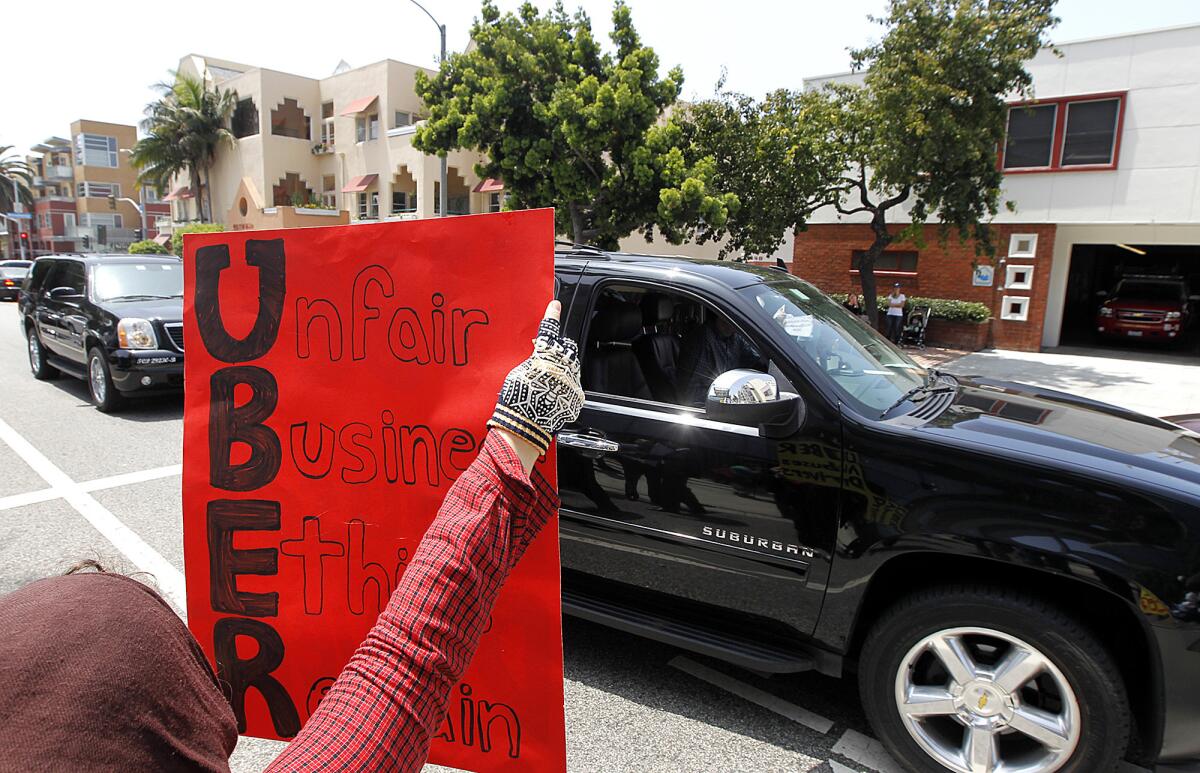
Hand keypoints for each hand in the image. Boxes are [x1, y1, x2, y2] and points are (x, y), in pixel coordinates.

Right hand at [487, 300, 583, 456]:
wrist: (525, 429)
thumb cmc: (515, 401)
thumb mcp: (516, 373)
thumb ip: (533, 361)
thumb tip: (540, 358)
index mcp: (544, 356)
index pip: (548, 331)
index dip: (551, 316)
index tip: (555, 305)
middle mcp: (562, 367)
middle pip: (567, 349)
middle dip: (559, 352)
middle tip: (547, 363)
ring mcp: (572, 383)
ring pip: (572, 369)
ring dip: (562, 373)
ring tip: (546, 387)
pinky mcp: (577, 398)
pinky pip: (572, 387)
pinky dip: (563, 390)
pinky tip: (551, 399)